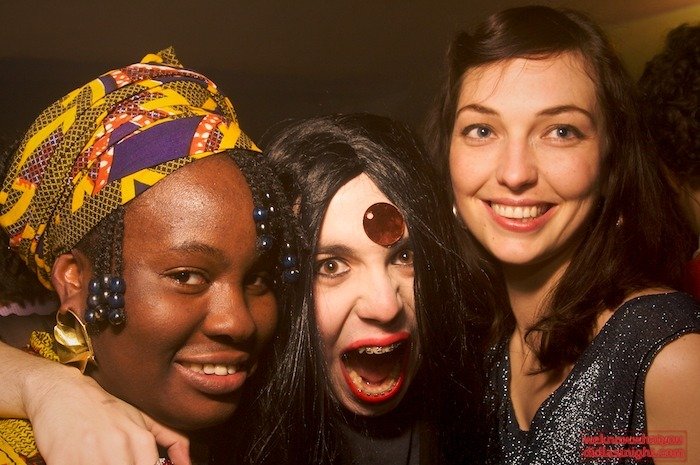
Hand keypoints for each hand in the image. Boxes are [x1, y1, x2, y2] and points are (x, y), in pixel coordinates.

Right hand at [23, 363, 190, 464]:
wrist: (62, 391)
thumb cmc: (105, 409)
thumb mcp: (142, 419)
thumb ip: (172, 438)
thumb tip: (187, 463)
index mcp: (140, 439)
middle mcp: (119, 444)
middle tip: (120, 463)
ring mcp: (92, 452)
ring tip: (104, 462)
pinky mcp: (64, 457)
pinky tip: (83, 463)